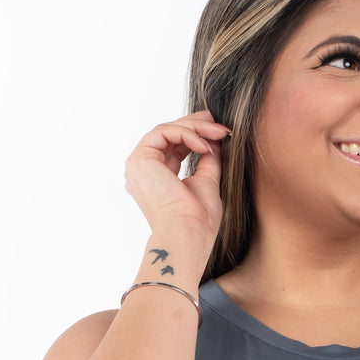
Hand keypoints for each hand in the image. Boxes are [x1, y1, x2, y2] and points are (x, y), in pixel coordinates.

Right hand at [124, 110, 231, 244]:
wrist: (187, 234)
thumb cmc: (197, 221)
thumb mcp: (207, 182)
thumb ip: (208, 160)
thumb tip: (215, 139)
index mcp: (156, 179)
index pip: (174, 146)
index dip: (197, 134)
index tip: (220, 131)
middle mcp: (144, 171)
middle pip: (170, 135)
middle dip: (198, 125)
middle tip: (221, 126)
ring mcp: (138, 165)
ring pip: (167, 130)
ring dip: (196, 127)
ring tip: (219, 134)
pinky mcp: (139, 159)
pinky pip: (164, 132)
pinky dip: (187, 134)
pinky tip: (205, 146)